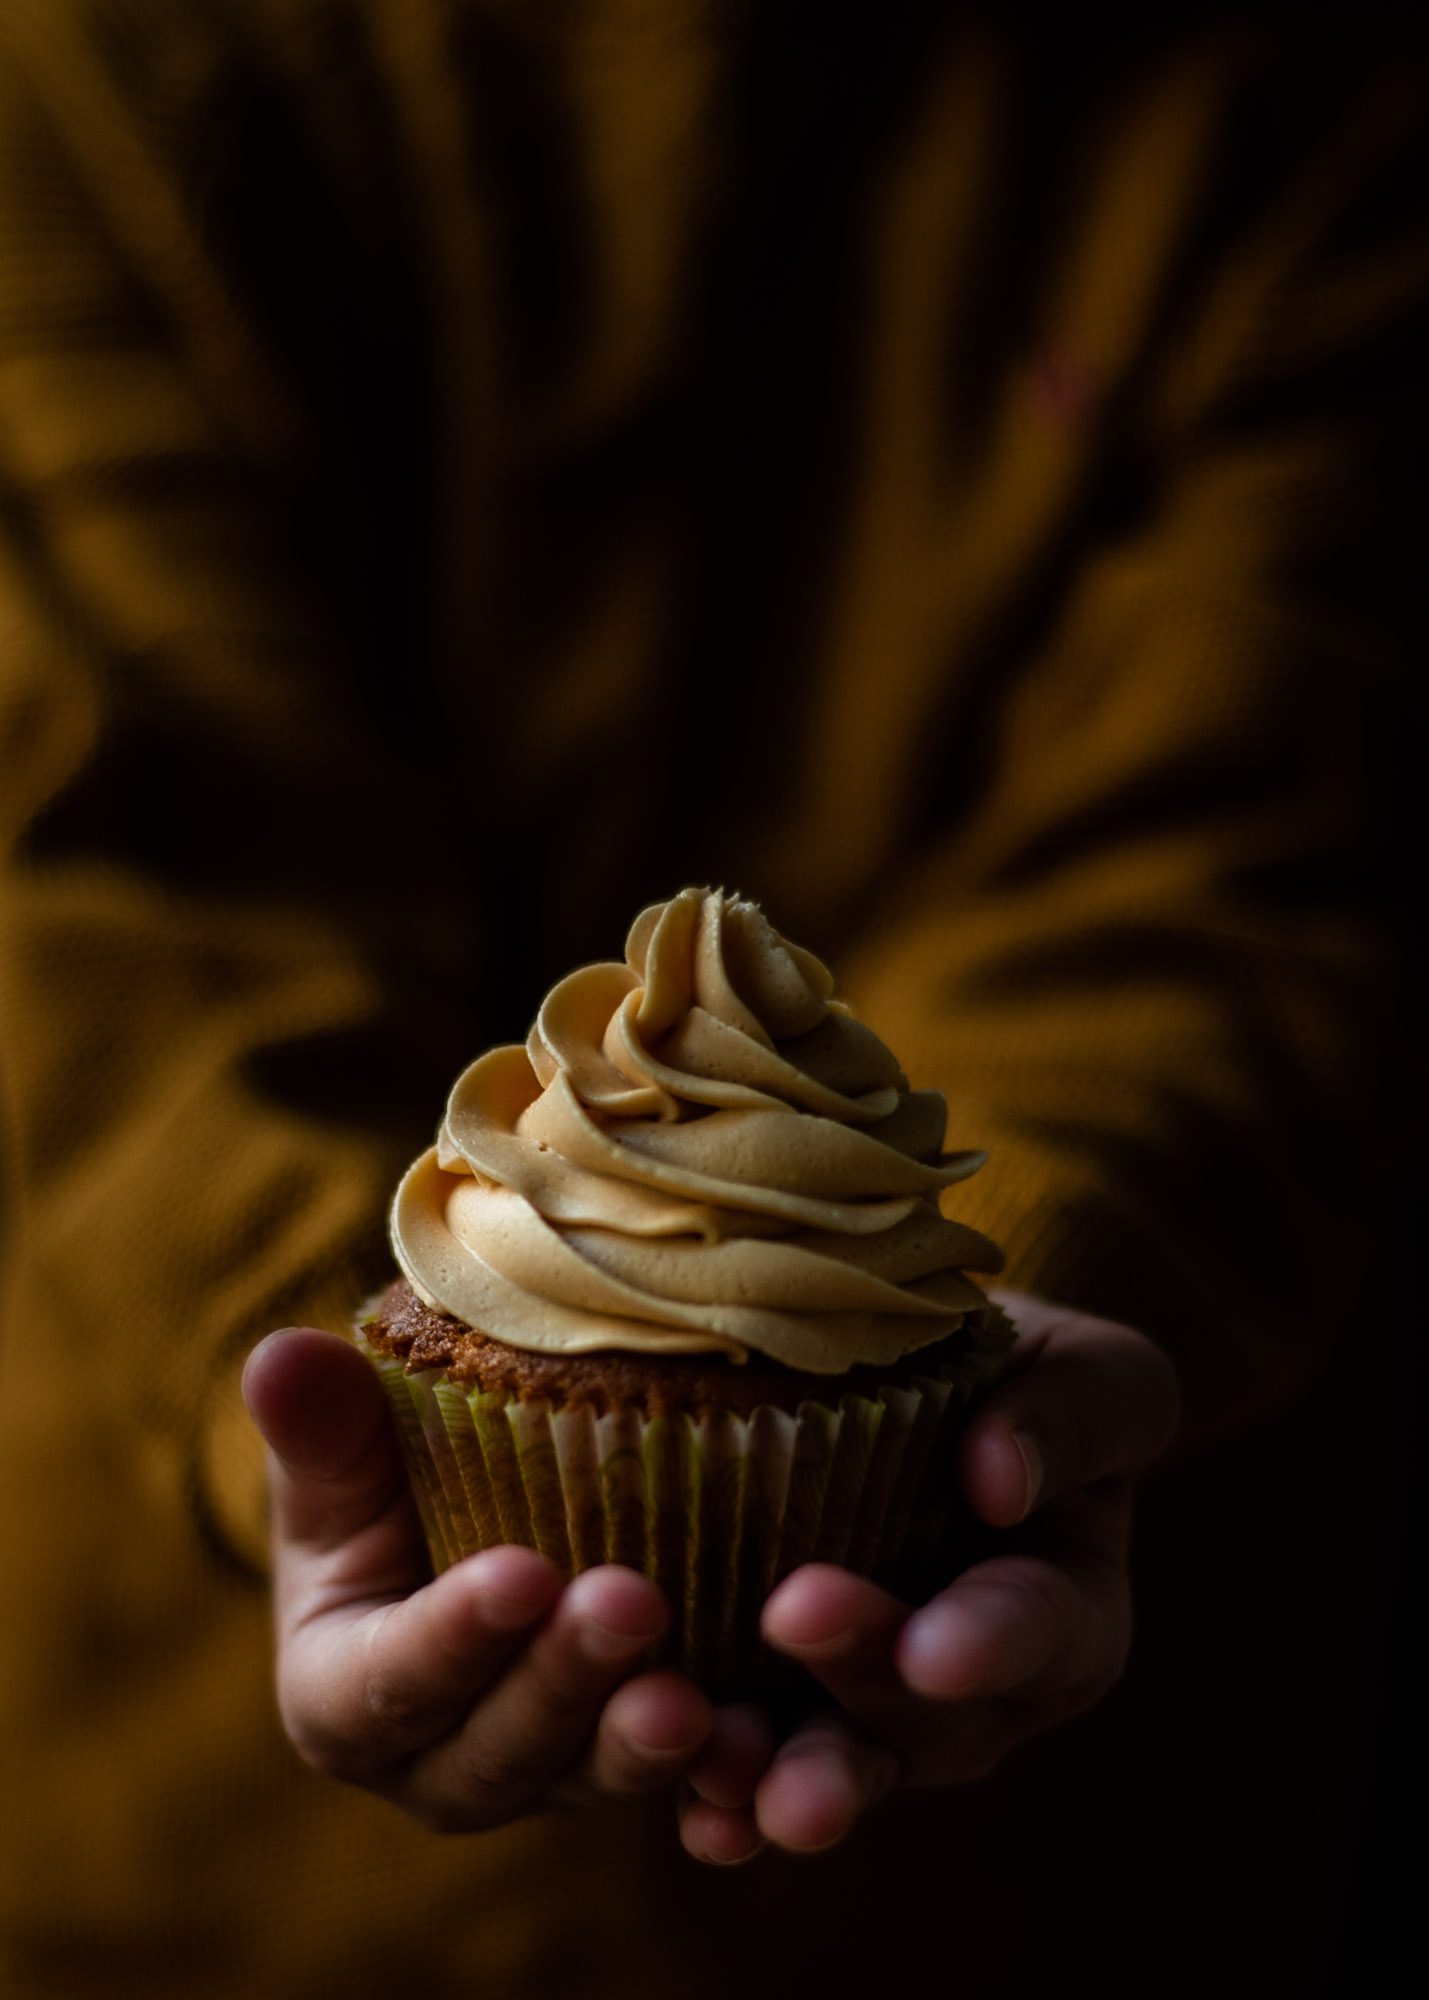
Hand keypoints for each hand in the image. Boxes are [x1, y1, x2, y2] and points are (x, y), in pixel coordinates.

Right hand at [243, 1328, 717, 1832]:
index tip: (522, 1574)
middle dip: (563, 1683)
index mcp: (343, 1700)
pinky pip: (679, 1787)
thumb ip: (323, 1425)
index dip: (451, 1639)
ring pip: (588, 1776)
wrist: (468, 1518)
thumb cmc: (388, 1482)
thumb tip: (277, 1355)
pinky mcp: (628, 1758)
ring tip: (698, 1703)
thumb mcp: (350, 1455)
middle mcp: (439, 1765)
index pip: (386, 1686)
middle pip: (496, 1751)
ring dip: (642, 1745)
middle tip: (632, 1602)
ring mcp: (543, 1774)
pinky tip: (767, 1744)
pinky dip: (723, 1774)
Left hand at [677, 1292, 1179, 1863]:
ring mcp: (868, 1715)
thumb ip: (1070, 1416)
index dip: (987, 1641)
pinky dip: (714, 1789)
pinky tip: (678, 1784)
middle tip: (799, 1625)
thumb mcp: (1087, 1373)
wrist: (930, 1393)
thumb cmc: (1028, 1379)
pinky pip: (748, 1763)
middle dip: (858, 1685)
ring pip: (831, 1762)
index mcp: (1064, 1613)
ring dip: (777, 1773)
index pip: (1037, 1630)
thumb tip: (999, 1479)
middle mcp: (969, 1694)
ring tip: (730, 1769)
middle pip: (920, 1717)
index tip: (933, 1649)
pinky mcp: (777, 1709)